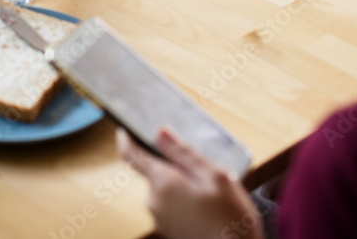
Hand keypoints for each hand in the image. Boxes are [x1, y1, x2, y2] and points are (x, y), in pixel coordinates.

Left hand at [117, 127, 260, 238]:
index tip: (125, 128)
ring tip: (209, 194)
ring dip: (179, 184)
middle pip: (153, 171)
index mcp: (163, 182)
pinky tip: (205, 208)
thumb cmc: (231, 220)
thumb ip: (184, 153)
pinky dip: (181, 200)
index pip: (131, 155)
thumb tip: (160, 132)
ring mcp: (158, 217)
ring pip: (163, 188)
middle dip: (172, 166)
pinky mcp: (166, 229)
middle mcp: (153, 200)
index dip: (126, 139)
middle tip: (201, 171)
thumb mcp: (215, 177)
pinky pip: (169, 204)